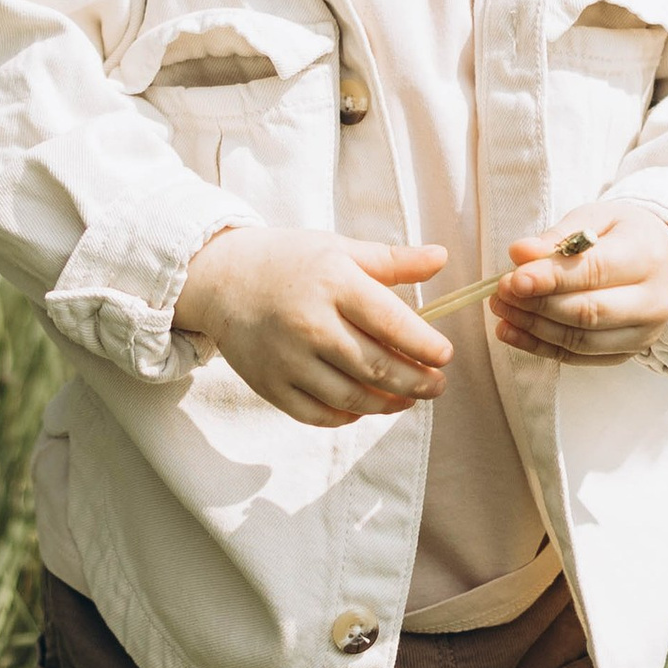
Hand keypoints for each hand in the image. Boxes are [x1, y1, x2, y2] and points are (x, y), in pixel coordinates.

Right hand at [176, 227, 451, 426]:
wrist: (221, 279)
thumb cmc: (289, 261)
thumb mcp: (339, 250)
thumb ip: (392, 261)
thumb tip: (442, 257)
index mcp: (333, 283)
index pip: (392, 323)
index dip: (426, 346)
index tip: (445, 356)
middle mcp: (310, 323)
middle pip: (377, 367)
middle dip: (417, 383)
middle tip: (437, 386)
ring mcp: (287, 359)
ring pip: (351, 397)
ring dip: (387, 404)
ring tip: (407, 398)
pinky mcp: (270, 384)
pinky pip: (317, 414)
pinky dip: (347, 416)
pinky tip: (364, 407)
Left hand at [490, 203, 667, 361]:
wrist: (662, 258)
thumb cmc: (623, 233)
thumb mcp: (595, 217)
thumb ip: (558, 237)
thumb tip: (520, 253)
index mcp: (647, 257)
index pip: (595, 272)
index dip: (551, 279)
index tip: (513, 279)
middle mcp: (652, 301)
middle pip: (589, 312)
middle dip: (538, 304)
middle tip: (501, 292)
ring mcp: (643, 333)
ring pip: (581, 341)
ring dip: (534, 327)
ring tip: (501, 309)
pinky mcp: (627, 353)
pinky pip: (578, 358)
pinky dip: (540, 347)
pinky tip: (511, 331)